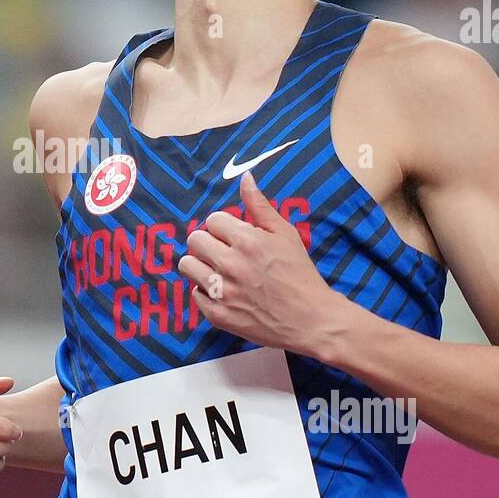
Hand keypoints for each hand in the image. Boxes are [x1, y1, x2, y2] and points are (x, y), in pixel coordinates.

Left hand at [176, 172, 342, 356]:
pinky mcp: (218, 315)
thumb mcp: (285, 234)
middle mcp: (231, 265)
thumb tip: (245, 177)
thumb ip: (260, 206)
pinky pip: (195, 294)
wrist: (311, 320)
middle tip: (224, 251)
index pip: (213, 220)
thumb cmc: (300, 274)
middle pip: (195, 240)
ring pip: (187, 266)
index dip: (224, 226)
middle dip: (208, 242)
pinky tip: (225, 292)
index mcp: (248, 241)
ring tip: (218, 270)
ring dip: (200, 264)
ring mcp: (223, 292)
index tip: (234, 236)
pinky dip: (206, 292)